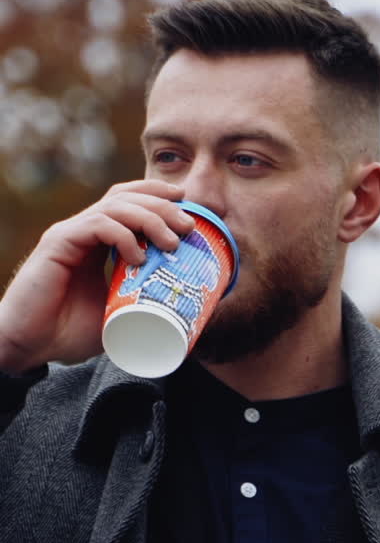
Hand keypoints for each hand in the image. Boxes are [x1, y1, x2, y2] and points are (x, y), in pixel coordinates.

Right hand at [0, 180, 194, 371]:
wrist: (29, 347)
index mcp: (95, 241)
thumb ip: (140, 302)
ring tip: (173, 242)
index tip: (188, 205)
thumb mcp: (116, 315)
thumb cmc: (67, 334)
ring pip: (115, 207)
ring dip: (150, 218)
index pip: (127, 201)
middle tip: (188, 226)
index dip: (157, 196)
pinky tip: (140, 258)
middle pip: (126, 197)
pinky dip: (124, 236)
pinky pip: (96, 226)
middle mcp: (82, 230)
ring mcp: (69, 234)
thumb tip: (183, 311)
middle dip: (162, 205)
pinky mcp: (58, 243)